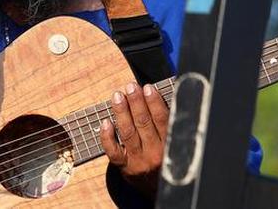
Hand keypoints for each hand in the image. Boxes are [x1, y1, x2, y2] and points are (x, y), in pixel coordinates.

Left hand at [100, 81, 169, 197]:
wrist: (158, 189)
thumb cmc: (165, 158)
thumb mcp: (172, 143)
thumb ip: (168, 123)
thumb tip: (157, 94)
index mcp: (170, 145)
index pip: (163, 120)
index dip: (154, 102)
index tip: (148, 88)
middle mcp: (155, 154)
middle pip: (144, 124)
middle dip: (136, 102)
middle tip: (130, 87)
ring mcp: (138, 162)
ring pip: (128, 133)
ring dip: (122, 112)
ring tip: (117, 97)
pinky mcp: (124, 168)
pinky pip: (113, 151)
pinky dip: (107, 136)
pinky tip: (105, 121)